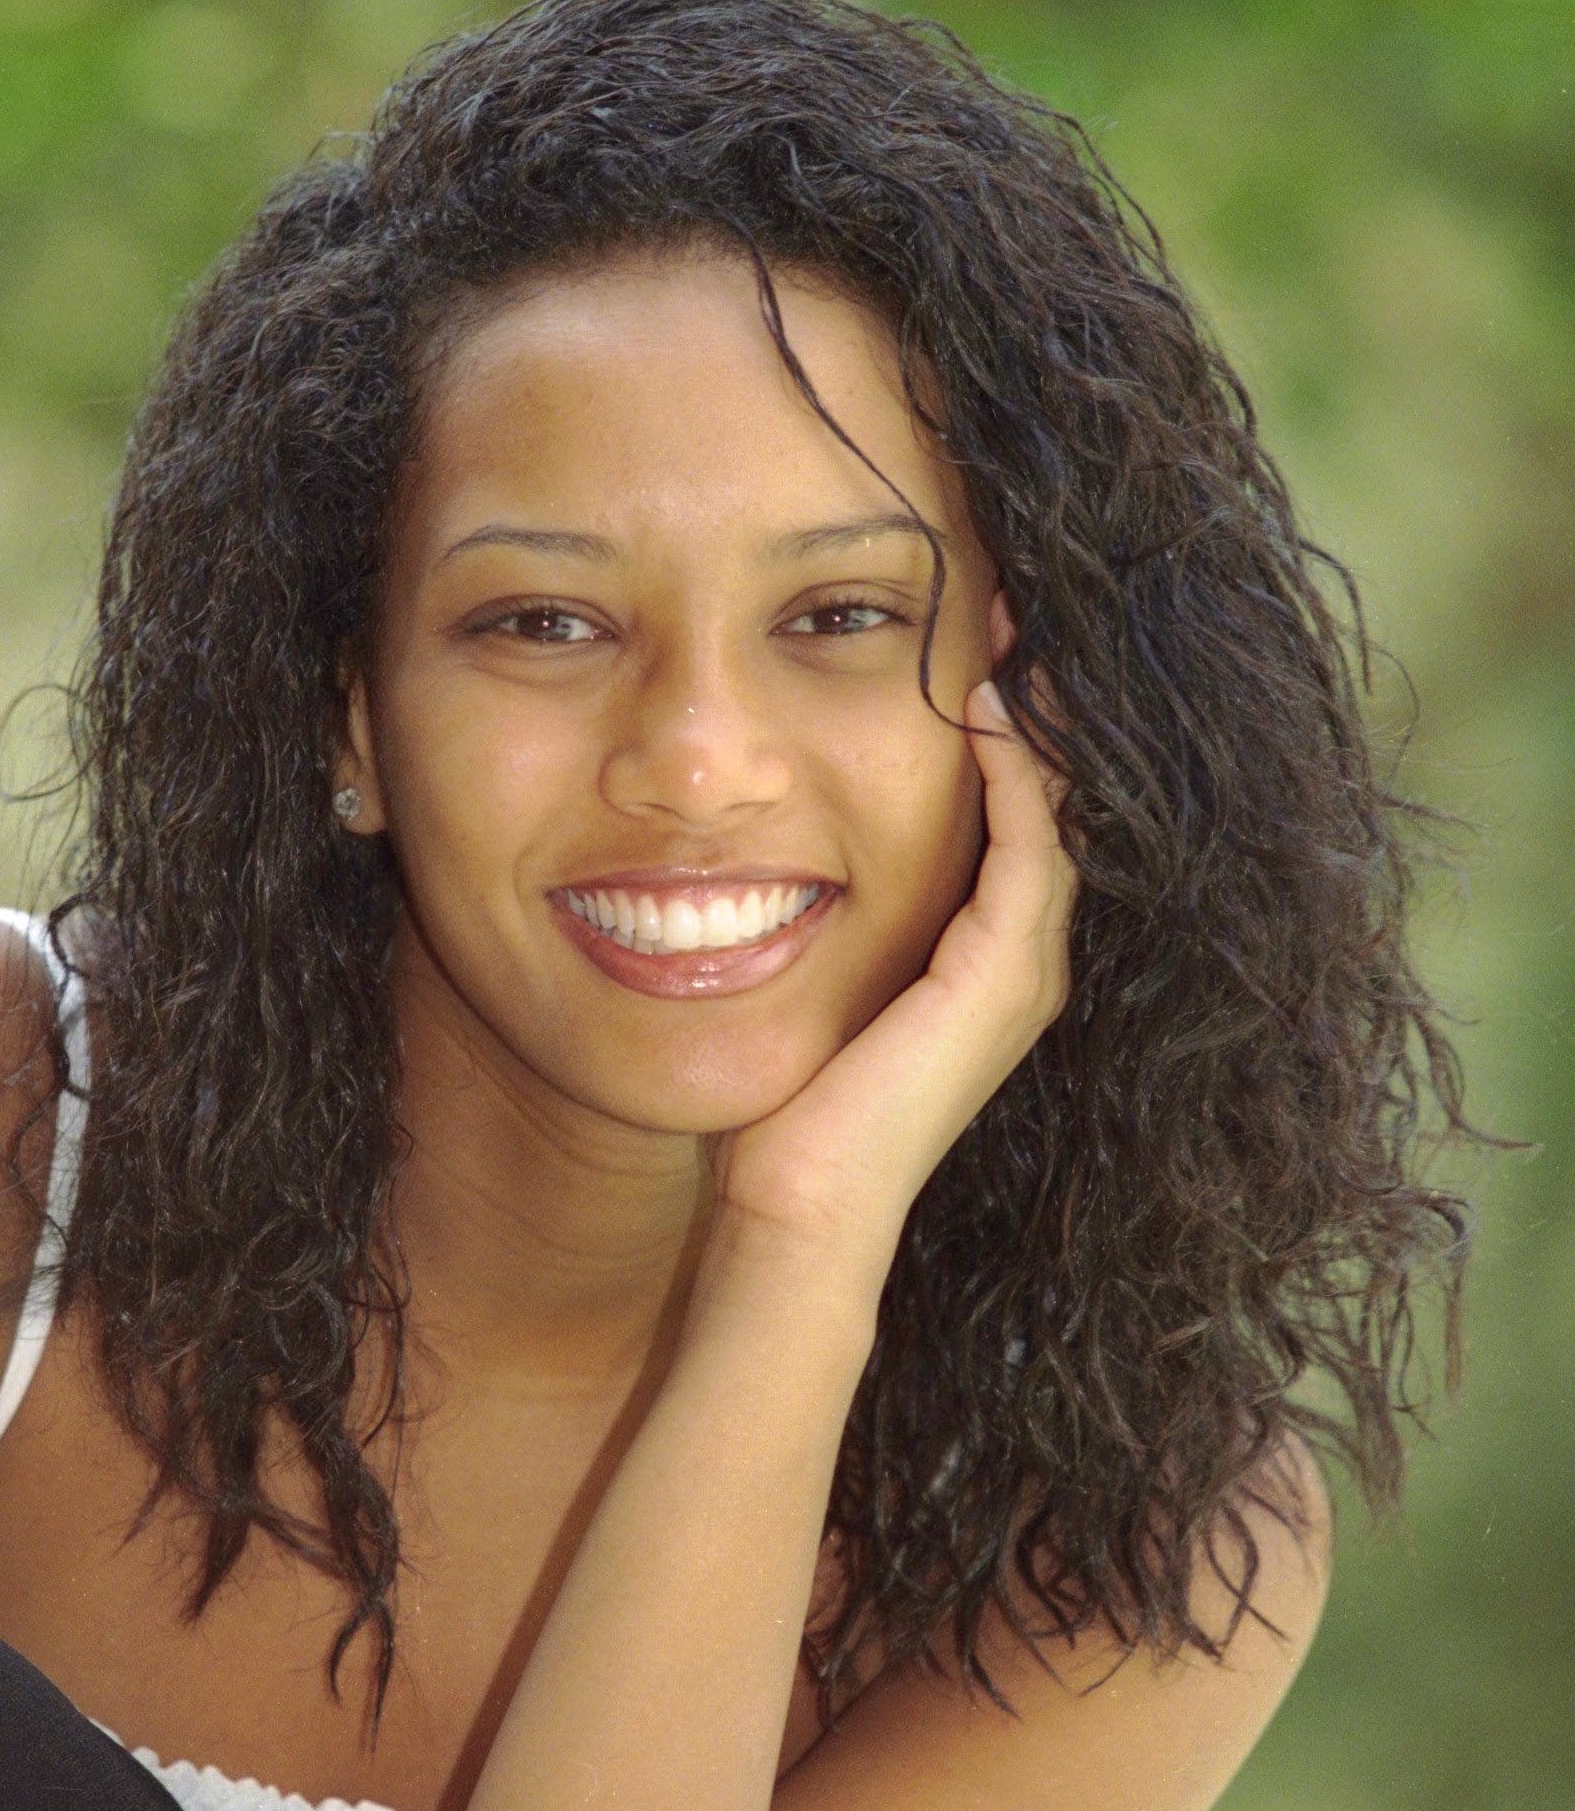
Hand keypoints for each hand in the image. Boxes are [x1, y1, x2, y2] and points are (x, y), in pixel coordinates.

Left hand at [697, 670, 1078, 1325]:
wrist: (801, 1202)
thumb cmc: (790, 1104)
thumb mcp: (814, 981)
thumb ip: (821, 915)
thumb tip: (758, 846)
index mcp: (982, 960)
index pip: (1012, 818)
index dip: (1000, 732)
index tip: (965, 643)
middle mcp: (1021, 960)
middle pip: (1047, 802)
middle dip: (1027, 705)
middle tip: (1002, 608)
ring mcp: (1024, 969)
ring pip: (1052, 811)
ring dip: (1029, 721)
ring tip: (1004, 633)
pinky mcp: (1005, 975)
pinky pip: (1027, 845)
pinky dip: (1012, 773)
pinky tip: (982, 706)